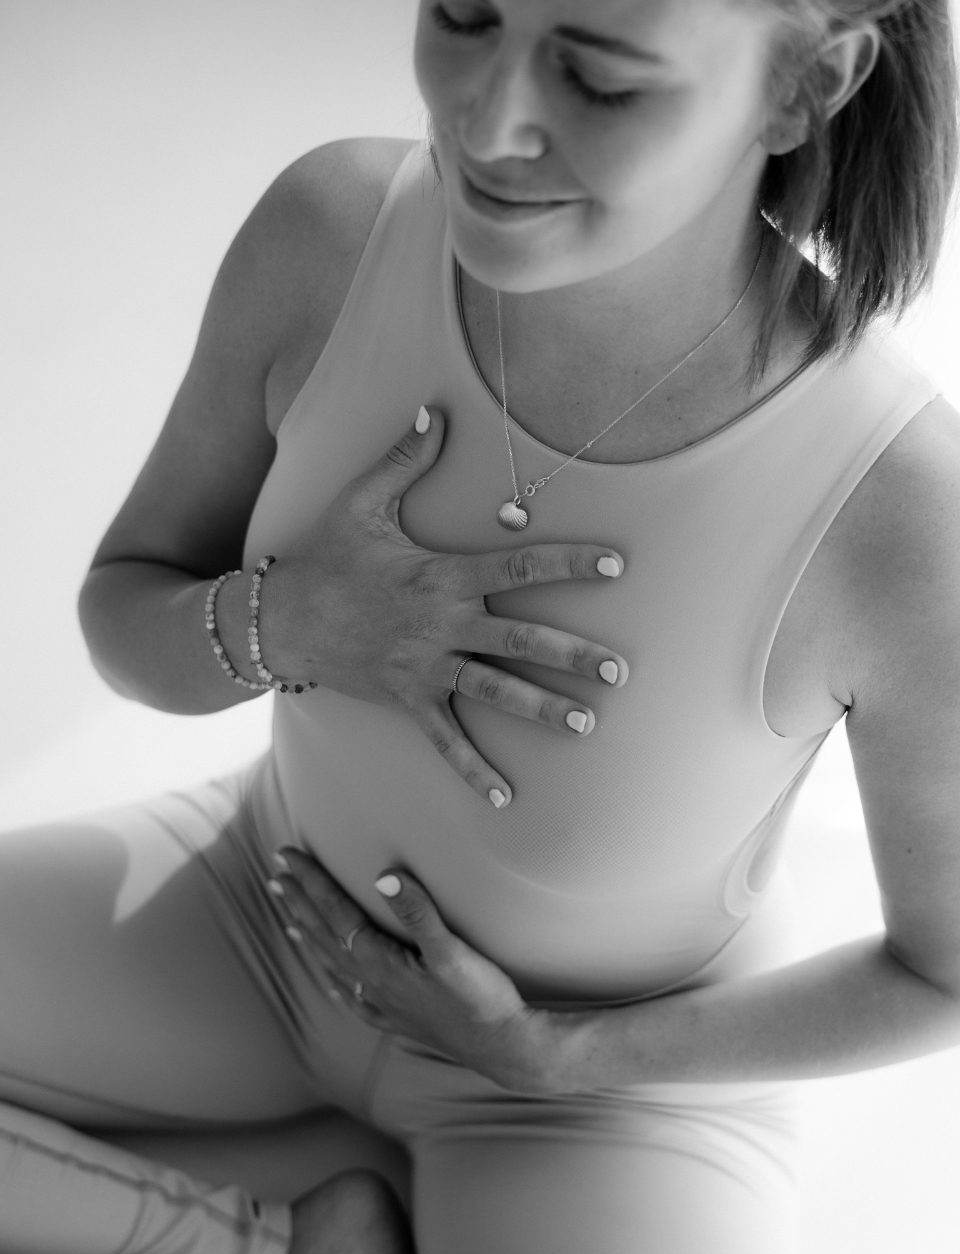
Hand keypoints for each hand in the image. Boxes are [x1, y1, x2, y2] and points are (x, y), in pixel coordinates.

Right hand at [255, 406, 627, 806]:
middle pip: (523, 640)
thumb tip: (435, 410)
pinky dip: (474, 771)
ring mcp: (428, 668)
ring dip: (544, 710)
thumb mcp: (363, 501)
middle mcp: (444, 626)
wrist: (281, 620)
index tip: (617, 564)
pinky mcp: (409, 700)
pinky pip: (446, 741)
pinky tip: (505, 798)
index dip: (571, 562)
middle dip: (574, 655)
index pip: (521, 565)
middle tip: (619, 671)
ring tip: (588, 724)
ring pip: (497, 692)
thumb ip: (405, 459)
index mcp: (444, 576)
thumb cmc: (326, 557)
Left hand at [269, 847, 564, 1093]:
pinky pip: (351, 997)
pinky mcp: (396, 1019)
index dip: (310, 881)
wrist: (501, 1046)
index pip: (334, 911)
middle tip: (274, 874)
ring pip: (332, 962)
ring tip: (287, 918)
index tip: (286, 856)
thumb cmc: (480, 997)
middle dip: (297, 902)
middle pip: (323, 934)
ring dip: (308, 935)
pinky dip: (334, 981)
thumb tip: (384, 876)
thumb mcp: (452, 951)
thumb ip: (418, 913)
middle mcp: (371, 983)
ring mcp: (381, 1004)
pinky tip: (330, 978)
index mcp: (379, 962)